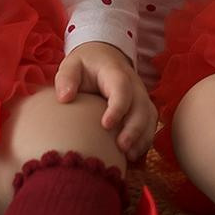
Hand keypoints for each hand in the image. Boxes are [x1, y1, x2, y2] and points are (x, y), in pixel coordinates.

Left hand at [55, 41, 158, 159]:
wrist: (104, 58)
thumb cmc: (86, 65)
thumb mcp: (72, 65)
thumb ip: (66, 78)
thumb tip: (65, 98)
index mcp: (115, 73)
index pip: (122, 88)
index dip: (118, 107)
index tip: (106, 125)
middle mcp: (134, 85)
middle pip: (141, 106)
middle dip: (134, 128)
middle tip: (121, 147)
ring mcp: (141, 97)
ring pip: (149, 117)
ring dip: (142, 137)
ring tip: (129, 156)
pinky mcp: (143, 109)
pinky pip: (150, 125)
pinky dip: (144, 141)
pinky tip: (133, 155)